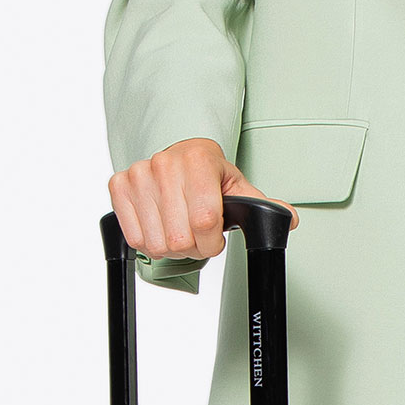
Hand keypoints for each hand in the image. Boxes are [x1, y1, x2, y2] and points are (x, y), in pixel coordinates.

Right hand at [107, 138, 298, 261]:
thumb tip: (286, 218)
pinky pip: (134, 237)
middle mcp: (165, 162)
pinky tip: (161, 227)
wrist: (179, 156)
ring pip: (156, 243)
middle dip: (194, 247)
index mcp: (199, 158)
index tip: (215, 237)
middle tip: (198, 235)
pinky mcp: (119, 185)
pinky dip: (149, 242)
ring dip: (171, 247)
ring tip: (180, 229)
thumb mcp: (237, 186)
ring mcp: (139, 173)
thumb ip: (261, 205)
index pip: (205, 221)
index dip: (212, 241)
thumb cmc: (208, 174)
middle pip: (180, 238)